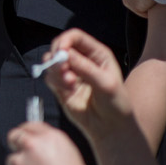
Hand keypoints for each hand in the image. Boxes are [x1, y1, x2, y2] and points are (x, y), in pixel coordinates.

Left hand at [4, 122, 95, 164]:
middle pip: (14, 137)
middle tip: (27, 158)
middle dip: (18, 146)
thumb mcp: (70, 156)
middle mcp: (33, 146)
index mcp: (51, 138)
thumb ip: (50, 144)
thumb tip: (37, 140)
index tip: (24, 136)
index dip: (26, 132)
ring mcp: (21, 162)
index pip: (29, 125)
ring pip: (12, 160)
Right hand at [41, 28, 135, 143]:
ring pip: (51, 61)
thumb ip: (86, 68)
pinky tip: (68, 92)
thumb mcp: (106, 84)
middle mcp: (82, 59)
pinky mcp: (61, 85)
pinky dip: (55, 82)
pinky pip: (49, 77)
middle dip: (57, 57)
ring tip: (69, 84)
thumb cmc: (115, 104)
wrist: (110, 127)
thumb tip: (65, 54)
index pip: (75, 37)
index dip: (65, 40)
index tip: (60, 52)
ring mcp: (70, 72)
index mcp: (96, 54)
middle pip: (59, 46)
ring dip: (56, 72)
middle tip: (63, 70)